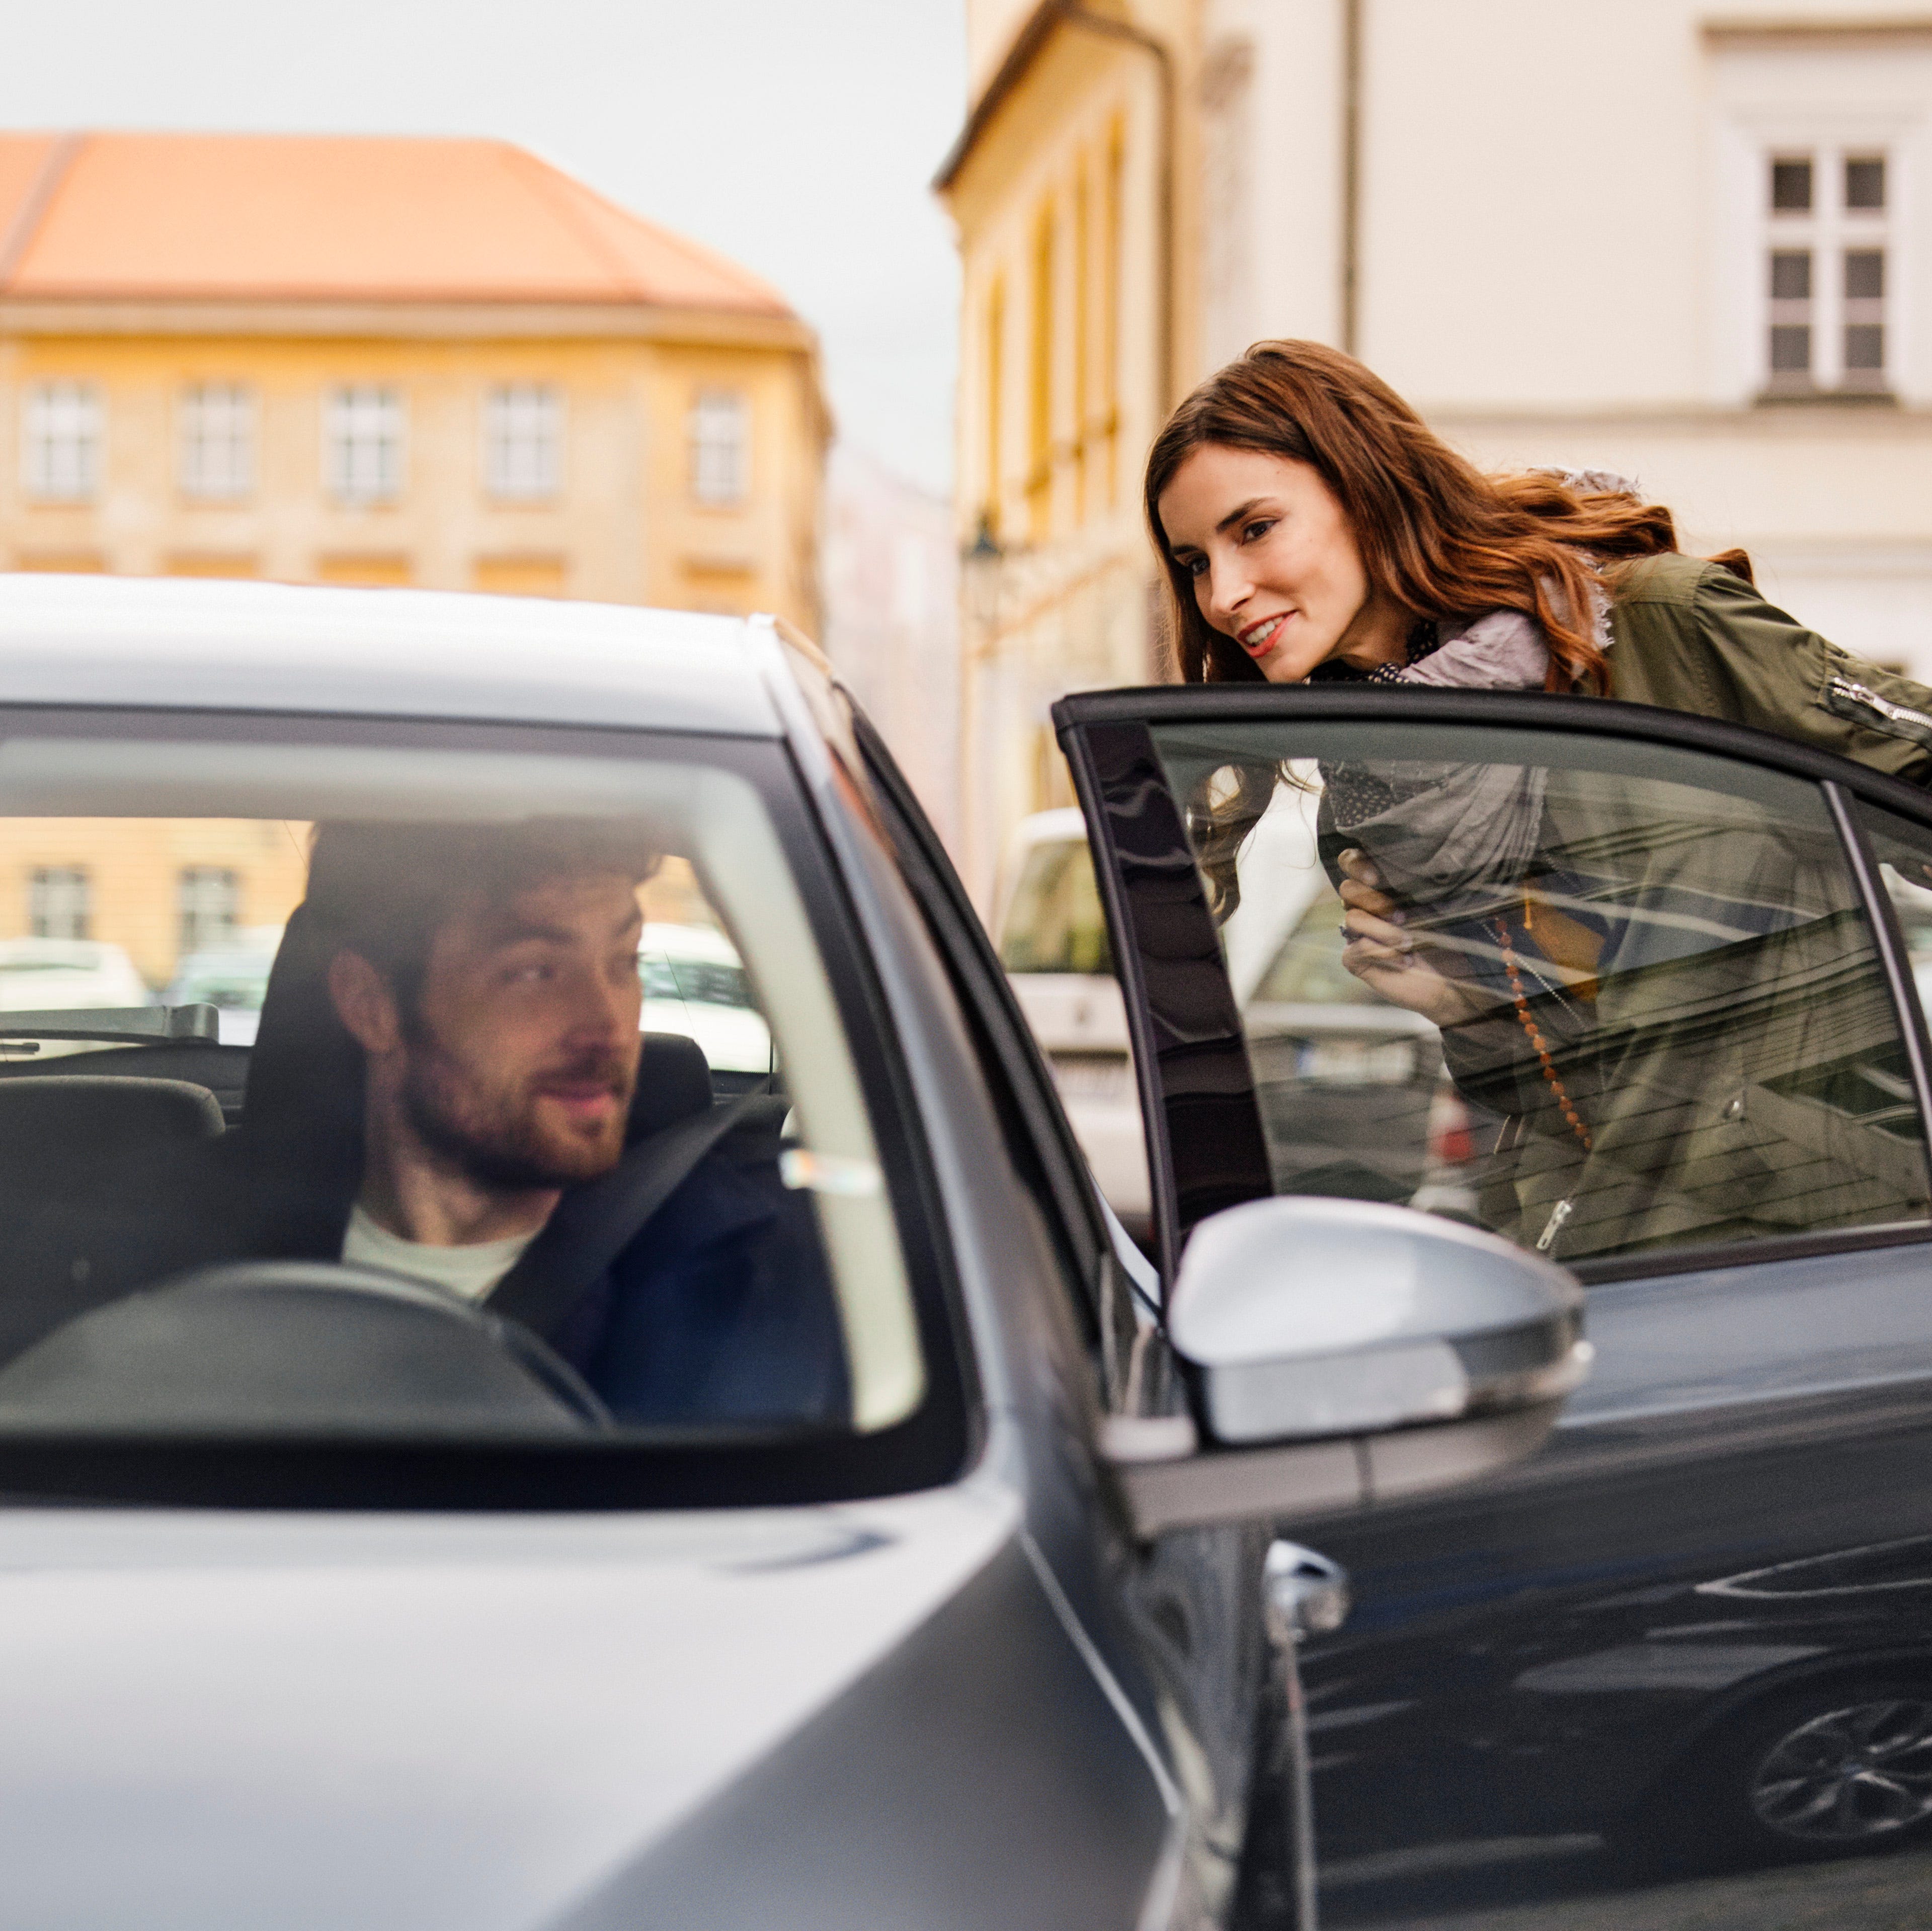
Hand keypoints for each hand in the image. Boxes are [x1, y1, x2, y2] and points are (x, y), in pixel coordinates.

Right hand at [1336, 849, 1489, 1027]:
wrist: (1454, 981)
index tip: (1377, 877)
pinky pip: (1355, 949)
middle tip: (1401, 916)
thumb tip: (1415, 861)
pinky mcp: (1355, 959)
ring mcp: (1358, 934)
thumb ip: (1419, 882)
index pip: (1352, 861)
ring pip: (1353, 917)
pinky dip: (1382, 953)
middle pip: (1347, 888)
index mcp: (1382, 887)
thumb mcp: (1440, 903)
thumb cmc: (1450, 939)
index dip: (1357, 864)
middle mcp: (1366, 908)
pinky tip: (1404, 961)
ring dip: (1385, 931)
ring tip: (1409, 943)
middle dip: (1374, 899)